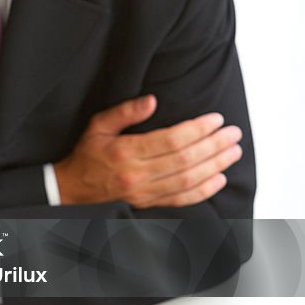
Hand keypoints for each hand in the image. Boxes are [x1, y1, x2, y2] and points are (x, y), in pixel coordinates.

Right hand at [54, 95, 242, 207]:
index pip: (171, 140)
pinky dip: (203, 191)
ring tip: (233, 152)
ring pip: (188, 180)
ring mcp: (144, 193)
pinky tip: (219, 178)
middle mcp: (137, 175)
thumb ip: (125, 112)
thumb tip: (152, 100)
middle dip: (214, 146)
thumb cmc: (87, 154)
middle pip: (185, 160)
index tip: (215, 120)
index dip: (197, 130)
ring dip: (215, 166)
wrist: (72, 190)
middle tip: (233, 134)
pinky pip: (181, 200)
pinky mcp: (148, 204)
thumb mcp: (98, 126)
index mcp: (125, 152)